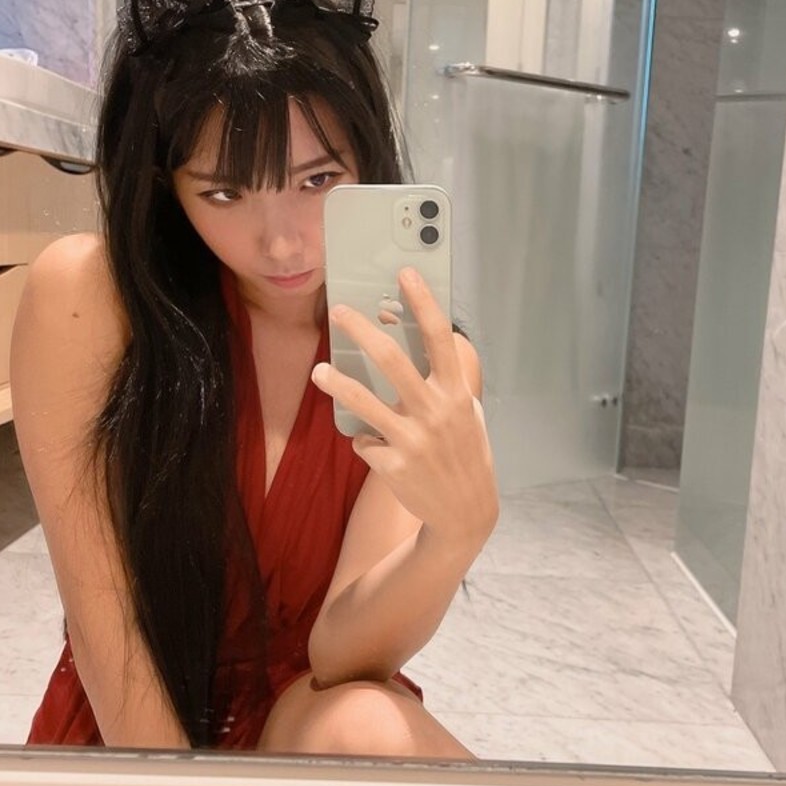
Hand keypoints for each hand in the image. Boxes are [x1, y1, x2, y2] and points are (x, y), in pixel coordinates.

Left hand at [310, 268, 498, 549]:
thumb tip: (405, 337)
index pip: (439, 337)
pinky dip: (367, 441)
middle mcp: (435, 412)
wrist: (466, 512)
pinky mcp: (392, 466)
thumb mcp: (465, 413)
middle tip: (338, 311)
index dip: (422, 302)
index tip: (404, 273)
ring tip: (319, 371)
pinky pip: (365, 441)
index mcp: (457, 393)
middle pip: (390, 359)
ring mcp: (412, 440)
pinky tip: (380, 449)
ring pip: (362, 401)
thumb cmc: (465, 452)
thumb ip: (441, 380)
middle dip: (360, 330)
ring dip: (336, 382)